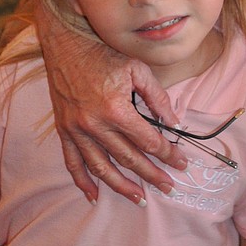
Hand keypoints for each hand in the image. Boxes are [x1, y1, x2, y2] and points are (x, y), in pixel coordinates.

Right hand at [36, 4, 186, 203]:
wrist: (67, 46)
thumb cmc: (105, 55)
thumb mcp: (138, 70)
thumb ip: (157, 98)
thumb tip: (174, 122)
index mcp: (116, 109)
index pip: (148, 140)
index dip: (167, 154)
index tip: (181, 163)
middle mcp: (95, 124)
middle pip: (128, 158)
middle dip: (151, 175)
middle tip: (169, 187)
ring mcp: (77, 130)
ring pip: (101, 167)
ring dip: (121, 186)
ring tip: (139, 199)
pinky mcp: (64, 131)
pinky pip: (72, 162)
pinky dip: (82, 181)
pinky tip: (94, 195)